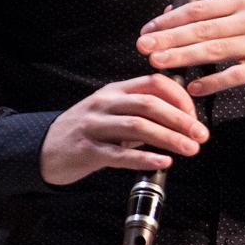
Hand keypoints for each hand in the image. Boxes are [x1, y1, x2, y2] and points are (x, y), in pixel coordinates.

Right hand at [40, 74, 207, 185]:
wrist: (43, 148)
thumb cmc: (87, 131)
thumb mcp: (113, 112)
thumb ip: (142, 112)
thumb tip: (182, 119)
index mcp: (115, 90)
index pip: (154, 83)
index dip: (180, 97)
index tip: (195, 115)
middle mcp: (105, 103)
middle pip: (150, 104)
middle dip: (181, 119)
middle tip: (201, 135)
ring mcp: (94, 125)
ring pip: (138, 126)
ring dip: (169, 138)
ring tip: (190, 149)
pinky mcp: (87, 150)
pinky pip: (120, 154)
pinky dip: (145, 157)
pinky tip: (164, 162)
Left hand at [137, 0, 244, 97]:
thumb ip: (217, 16)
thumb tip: (174, 14)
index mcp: (242, 4)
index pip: (199, 9)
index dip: (169, 19)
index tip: (147, 29)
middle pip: (201, 29)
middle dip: (168, 38)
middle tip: (143, 46)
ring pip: (212, 50)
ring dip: (182, 57)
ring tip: (158, 63)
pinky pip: (233, 76)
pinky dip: (212, 82)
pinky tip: (194, 87)